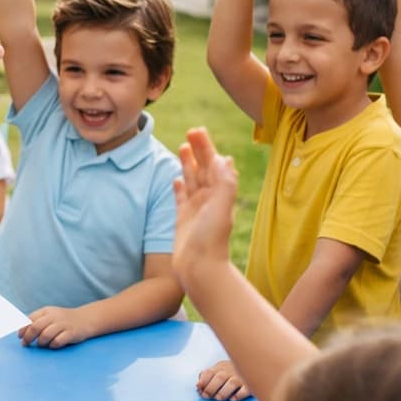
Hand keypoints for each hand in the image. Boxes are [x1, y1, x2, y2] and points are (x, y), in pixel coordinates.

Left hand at [19, 305, 96, 348]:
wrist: (86, 319)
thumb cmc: (63, 320)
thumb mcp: (50, 316)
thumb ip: (36, 321)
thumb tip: (21, 332)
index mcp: (46, 311)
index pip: (30, 319)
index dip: (23, 329)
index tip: (20, 337)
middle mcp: (54, 316)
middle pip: (36, 327)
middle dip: (28, 337)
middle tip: (26, 344)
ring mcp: (63, 324)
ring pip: (46, 334)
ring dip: (41, 342)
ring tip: (42, 344)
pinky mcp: (71, 333)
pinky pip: (58, 341)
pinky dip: (53, 345)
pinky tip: (53, 345)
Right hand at [172, 128, 237, 286]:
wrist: (200, 269)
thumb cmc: (211, 239)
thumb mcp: (221, 206)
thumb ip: (225, 182)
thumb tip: (225, 158)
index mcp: (219, 194)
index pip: (213, 164)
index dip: (207, 147)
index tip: (198, 131)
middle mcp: (209, 200)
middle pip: (203, 168)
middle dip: (198, 150)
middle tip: (190, 132)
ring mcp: (195, 209)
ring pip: (192, 180)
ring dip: (188, 164)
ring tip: (182, 148)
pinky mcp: (183, 220)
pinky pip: (181, 198)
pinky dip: (179, 187)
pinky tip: (176, 179)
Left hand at [196, 359, 250, 400]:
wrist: (255, 365)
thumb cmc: (232, 371)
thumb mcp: (219, 369)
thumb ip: (207, 376)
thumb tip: (198, 386)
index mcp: (221, 367)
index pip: (209, 372)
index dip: (203, 381)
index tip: (199, 389)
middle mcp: (231, 371)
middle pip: (219, 378)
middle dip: (210, 388)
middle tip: (206, 396)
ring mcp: (242, 378)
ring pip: (231, 383)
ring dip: (223, 392)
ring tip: (218, 398)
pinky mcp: (251, 386)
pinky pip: (246, 390)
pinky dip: (239, 395)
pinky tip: (233, 399)